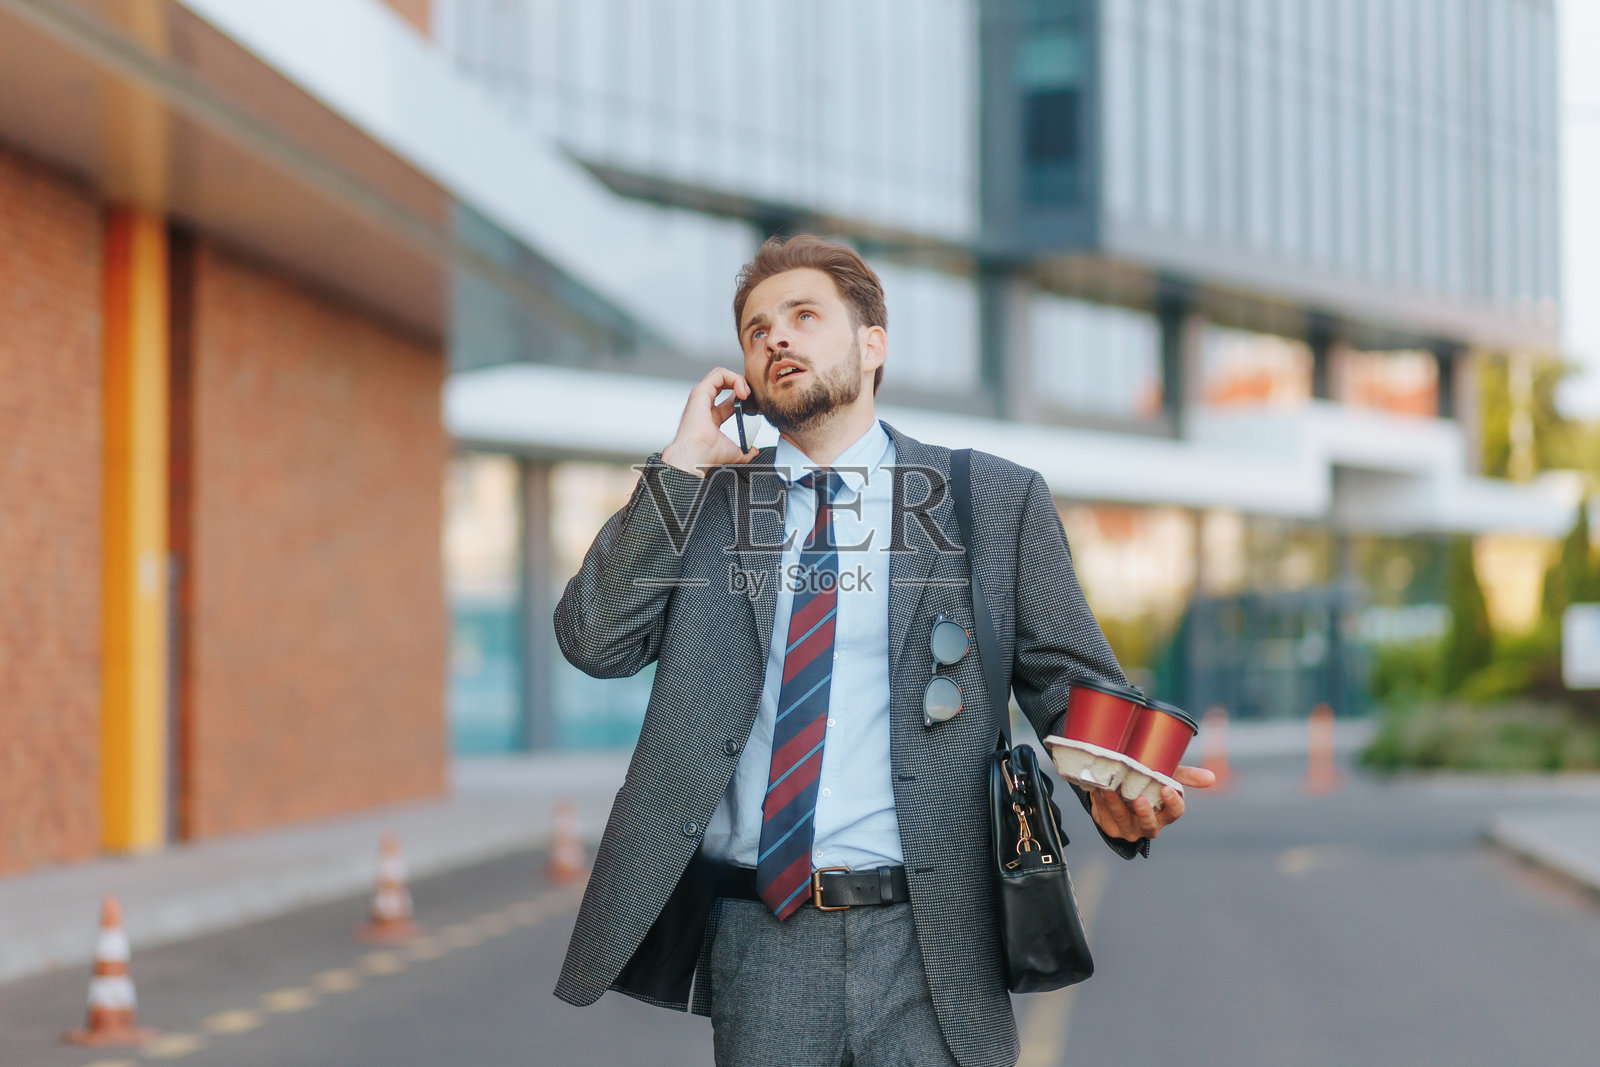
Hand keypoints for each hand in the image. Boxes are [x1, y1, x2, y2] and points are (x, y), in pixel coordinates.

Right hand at [659, 366, 760, 477]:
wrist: (698, 455)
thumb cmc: (708, 455)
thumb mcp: (735, 452)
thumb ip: (746, 452)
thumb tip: (753, 451)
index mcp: (712, 417)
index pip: (730, 400)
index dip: (745, 399)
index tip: (755, 408)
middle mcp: (705, 405)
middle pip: (725, 383)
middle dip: (741, 385)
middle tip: (751, 397)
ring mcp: (701, 396)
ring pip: (721, 374)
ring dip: (738, 379)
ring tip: (746, 393)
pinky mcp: (700, 391)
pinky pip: (719, 374)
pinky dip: (734, 378)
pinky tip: (741, 391)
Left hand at [1087, 765, 1214, 841]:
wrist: (1120, 788)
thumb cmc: (1148, 782)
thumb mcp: (1167, 775)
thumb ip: (1186, 776)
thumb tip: (1211, 777)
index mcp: (1165, 813)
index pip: (1175, 813)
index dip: (1172, 803)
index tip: (1167, 789)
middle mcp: (1149, 825)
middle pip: (1149, 824)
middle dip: (1143, 813)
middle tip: (1138, 798)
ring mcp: (1129, 829)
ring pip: (1122, 819)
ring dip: (1115, 804)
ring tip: (1109, 788)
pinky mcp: (1110, 828)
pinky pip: (1104, 818)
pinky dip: (1100, 803)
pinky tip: (1097, 789)